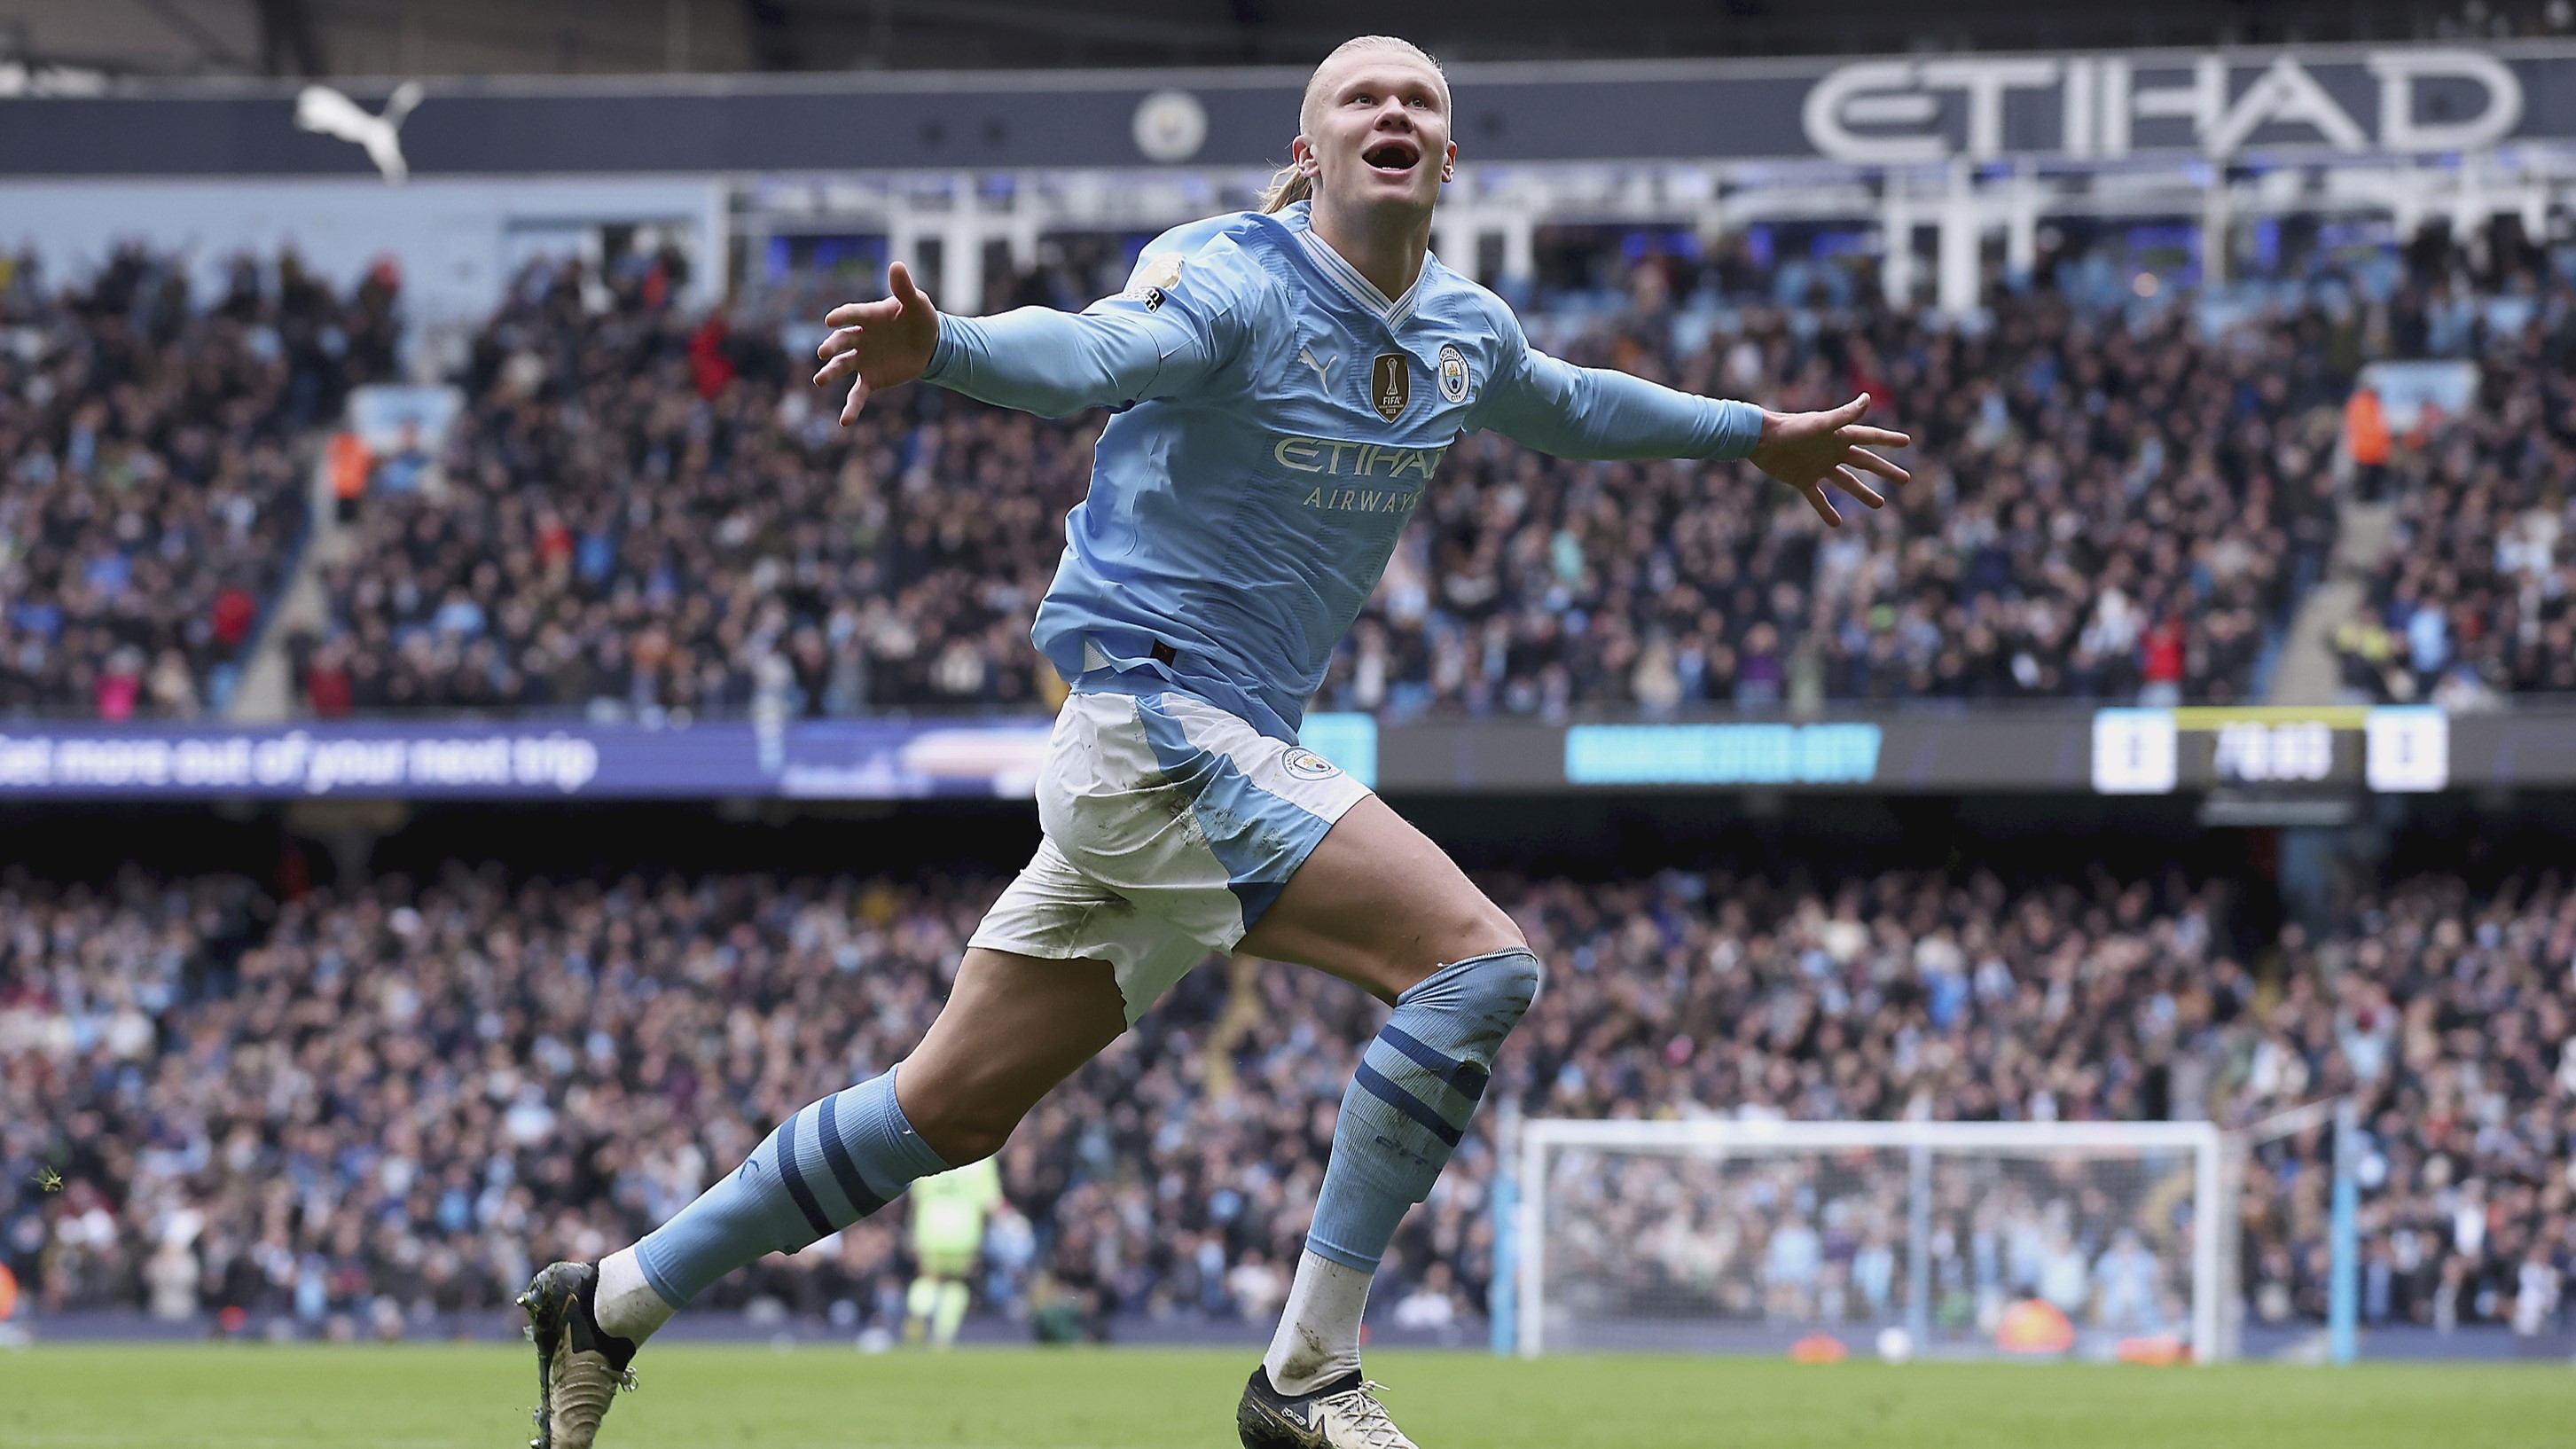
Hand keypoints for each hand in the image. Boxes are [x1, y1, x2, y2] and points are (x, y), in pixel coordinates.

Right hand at [813, 261, 942, 425]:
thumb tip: (897, 265)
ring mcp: (862, 359)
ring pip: (842, 366)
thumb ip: (905, 289)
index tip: (831, 320)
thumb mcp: (917, 304)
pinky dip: (851, 407)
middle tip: (823, 352)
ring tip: (819, 380)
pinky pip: (857, 394)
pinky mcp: (870, 379)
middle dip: (832, 347)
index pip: (852, 315)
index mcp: (869, 317)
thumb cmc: (920, 319)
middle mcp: (860, 338)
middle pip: (841, 341)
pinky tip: (844, 422)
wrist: (929, 345)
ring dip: (830, 373)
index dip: (842, 317)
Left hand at [1745, 393, 1911, 526]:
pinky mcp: (1803, 480)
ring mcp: (1819, 466)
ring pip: (1846, 482)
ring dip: (1863, 493)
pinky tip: (1837, 523)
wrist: (1760, 440)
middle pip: (1865, 462)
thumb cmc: (1790, 428)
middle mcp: (1832, 451)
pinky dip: (1826, 510)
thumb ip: (1844, 415)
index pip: (1870, 437)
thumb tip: (1868, 398)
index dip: (1888, 440)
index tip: (1907, 441)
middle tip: (1905, 479)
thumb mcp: (1820, 424)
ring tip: (1880, 504)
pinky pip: (1818, 498)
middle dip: (1885, 471)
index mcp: (1839, 436)